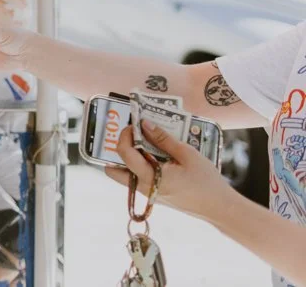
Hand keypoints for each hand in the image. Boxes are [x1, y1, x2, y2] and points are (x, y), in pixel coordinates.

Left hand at [105, 120, 233, 220]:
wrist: (219, 208)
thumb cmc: (206, 182)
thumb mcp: (187, 154)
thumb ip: (163, 139)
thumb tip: (145, 124)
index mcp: (150, 178)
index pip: (124, 153)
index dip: (125, 135)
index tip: (134, 125)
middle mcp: (143, 188)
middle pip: (114, 171)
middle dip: (118, 150)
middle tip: (133, 136)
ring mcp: (148, 194)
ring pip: (125, 176)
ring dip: (129, 159)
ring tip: (144, 144)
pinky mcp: (154, 195)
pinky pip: (138, 180)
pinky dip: (140, 166)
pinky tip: (155, 156)